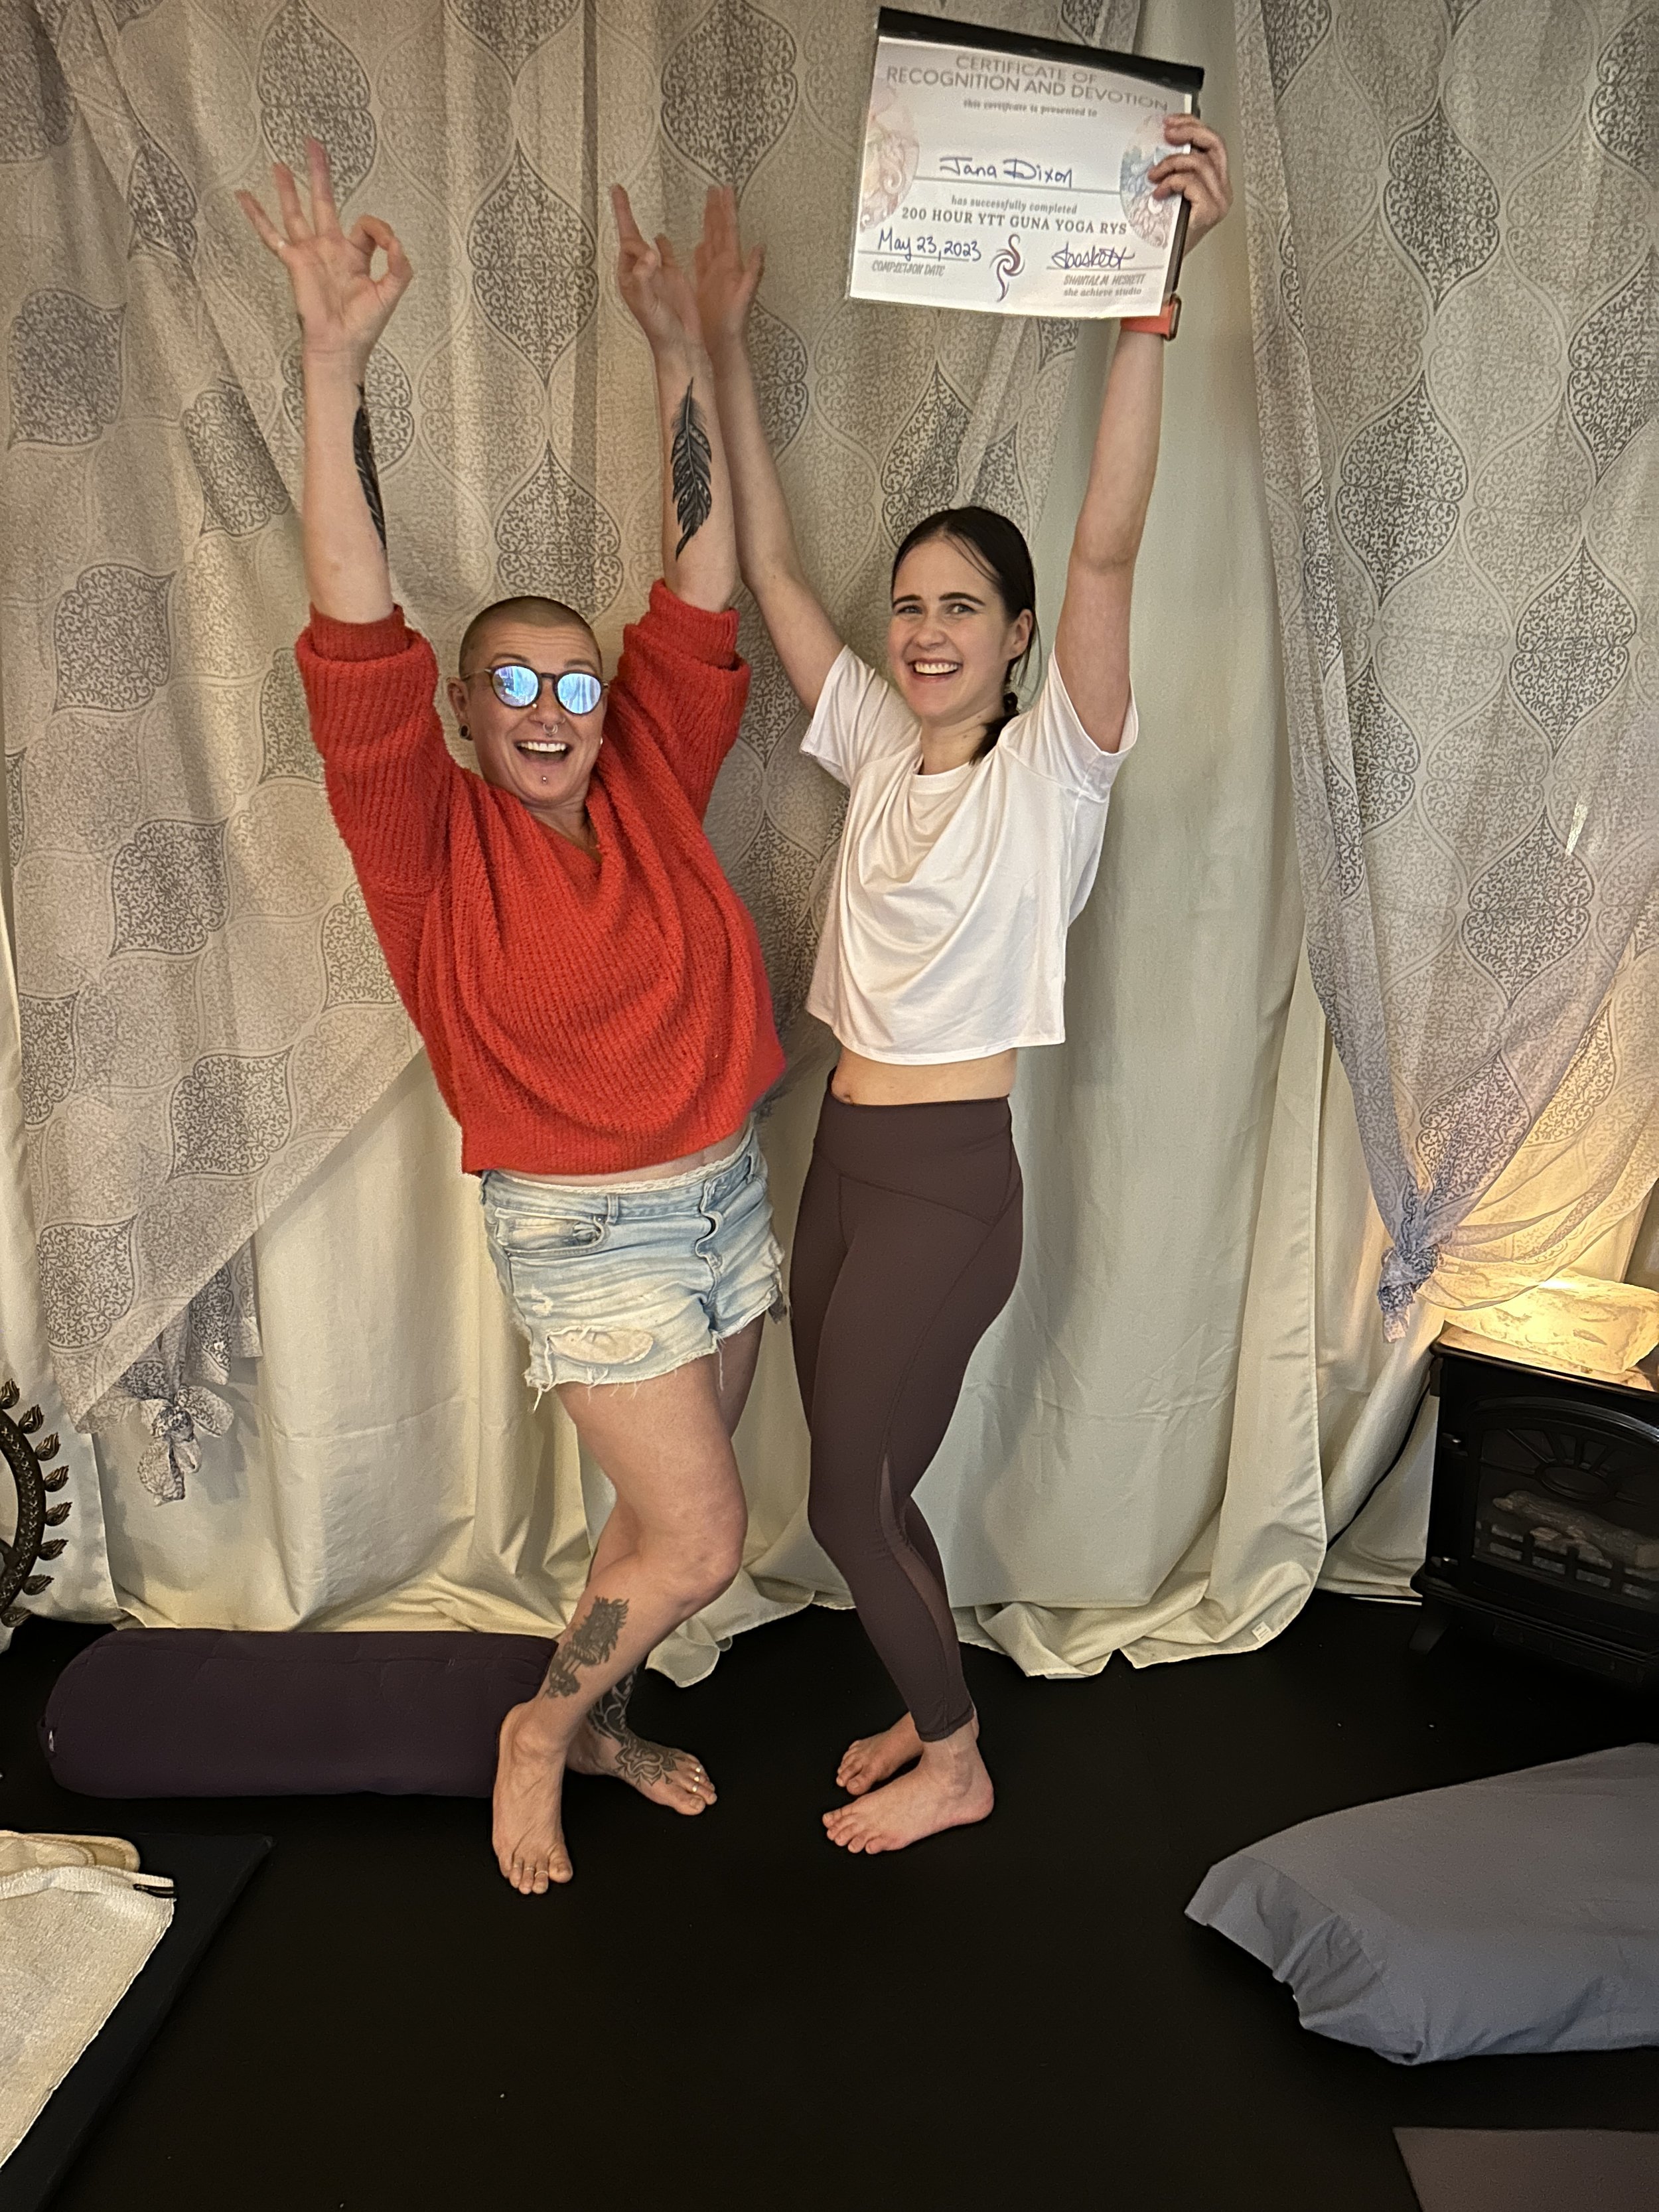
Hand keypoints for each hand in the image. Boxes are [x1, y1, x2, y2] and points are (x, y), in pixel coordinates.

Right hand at [237, 139, 410, 373]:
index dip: (379, 228)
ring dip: (287, 187)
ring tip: (278, 163)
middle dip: (319, 174)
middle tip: (313, 145)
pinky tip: (244, 196)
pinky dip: (256, 215)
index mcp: (356, 255)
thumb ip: (399, 265)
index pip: (366, 226)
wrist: (341, 347)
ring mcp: (310, 253)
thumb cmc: (363, 327)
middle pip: (323, 202)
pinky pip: (271, 234)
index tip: (387, 241)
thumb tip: (396, 241)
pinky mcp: (294, 261)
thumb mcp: (392, 293)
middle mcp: (331, 249)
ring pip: (296, 212)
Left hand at [612, 185, 702, 354]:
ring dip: (640, 225)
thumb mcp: (647, 303)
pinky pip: (664, 253)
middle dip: (625, 213)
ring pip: (646, 243)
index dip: (631, 230)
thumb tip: (647, 253)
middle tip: (618, 190)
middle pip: (631, 237)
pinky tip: (659, 235)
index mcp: (630, 277)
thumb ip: (644, 277)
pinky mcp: (673, 277)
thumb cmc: (660, 329)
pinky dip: (662, 243)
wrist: (681, 344)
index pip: (628, 243)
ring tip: (628, 204)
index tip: (632, 220)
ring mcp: (656, 273)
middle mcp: (640, 272)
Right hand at [693, 185, 763, 355]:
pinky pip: (701, 262)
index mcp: (731, 265)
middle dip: (717, 209)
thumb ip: (753, 272)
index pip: (729, 231)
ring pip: (710, 241)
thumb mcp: (744, 296)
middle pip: (720, 231)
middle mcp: (723, 267)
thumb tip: (760, 246)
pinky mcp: (705, 286)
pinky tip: (698, 242)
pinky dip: (699, 248)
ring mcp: (714, 275)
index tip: (724, 189)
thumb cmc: (734, 323)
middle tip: (714, 188)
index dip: (727, 210)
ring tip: (707, 205)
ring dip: (709, 223)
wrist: (723, 344)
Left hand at [1149, 118, 1230, 252]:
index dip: (1193, 126)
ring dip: (1171, 164)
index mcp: (1216, 183)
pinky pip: (1192, 182)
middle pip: (1214, 144)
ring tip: (1155, 175)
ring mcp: (1219, 201)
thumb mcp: (1173, 193)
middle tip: (1166, 133)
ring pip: (1200, 162)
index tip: (1171, 122)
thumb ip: (1176, 170)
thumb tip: (1162, 144)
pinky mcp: (1210, 211)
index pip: (1212, 142)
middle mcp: (1222, 190)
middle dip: (1188, 132)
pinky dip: (1172, 181)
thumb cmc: (1168, 233)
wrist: (1165, 265)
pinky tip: (1160, 191)